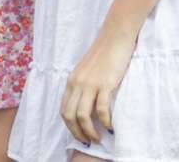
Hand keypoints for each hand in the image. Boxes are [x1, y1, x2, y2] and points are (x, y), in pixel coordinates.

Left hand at [61, 31, 134, 146]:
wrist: (114, 37)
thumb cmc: (104, 54)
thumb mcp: (87, 71)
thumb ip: (83, 85)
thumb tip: (86, 105)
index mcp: (71, 81)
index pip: (64, 109)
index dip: (70, 126)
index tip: (80, 135)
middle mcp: (77, 83)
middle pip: (70, 115)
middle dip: (77, 133)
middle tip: (88, 141)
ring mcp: (90, 84)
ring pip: (83, 116)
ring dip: (89, 132)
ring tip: (98, 139)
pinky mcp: (104, 83)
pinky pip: (102, 109)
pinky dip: (105, 122)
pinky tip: (111, 128)